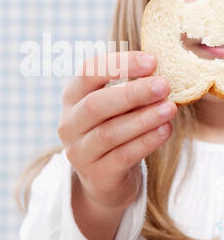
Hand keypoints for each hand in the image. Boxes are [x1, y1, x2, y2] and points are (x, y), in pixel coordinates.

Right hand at [57, 51, 176, 212]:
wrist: (104, 178)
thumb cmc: (113, 129)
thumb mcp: (114, 106)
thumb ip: (129, 87)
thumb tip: (160, 71)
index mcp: (72, 97)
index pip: (88, 72)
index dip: (118, 64)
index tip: (152, 61)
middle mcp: (69, 124)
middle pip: (95, 104)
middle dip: (132, 93)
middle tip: (163, 85)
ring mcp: (80, 152)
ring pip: (109, 133)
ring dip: (143, 118)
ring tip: (170, 108)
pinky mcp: (96, 175)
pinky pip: (122, 156)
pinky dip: (145, 142)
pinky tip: (165, 130)